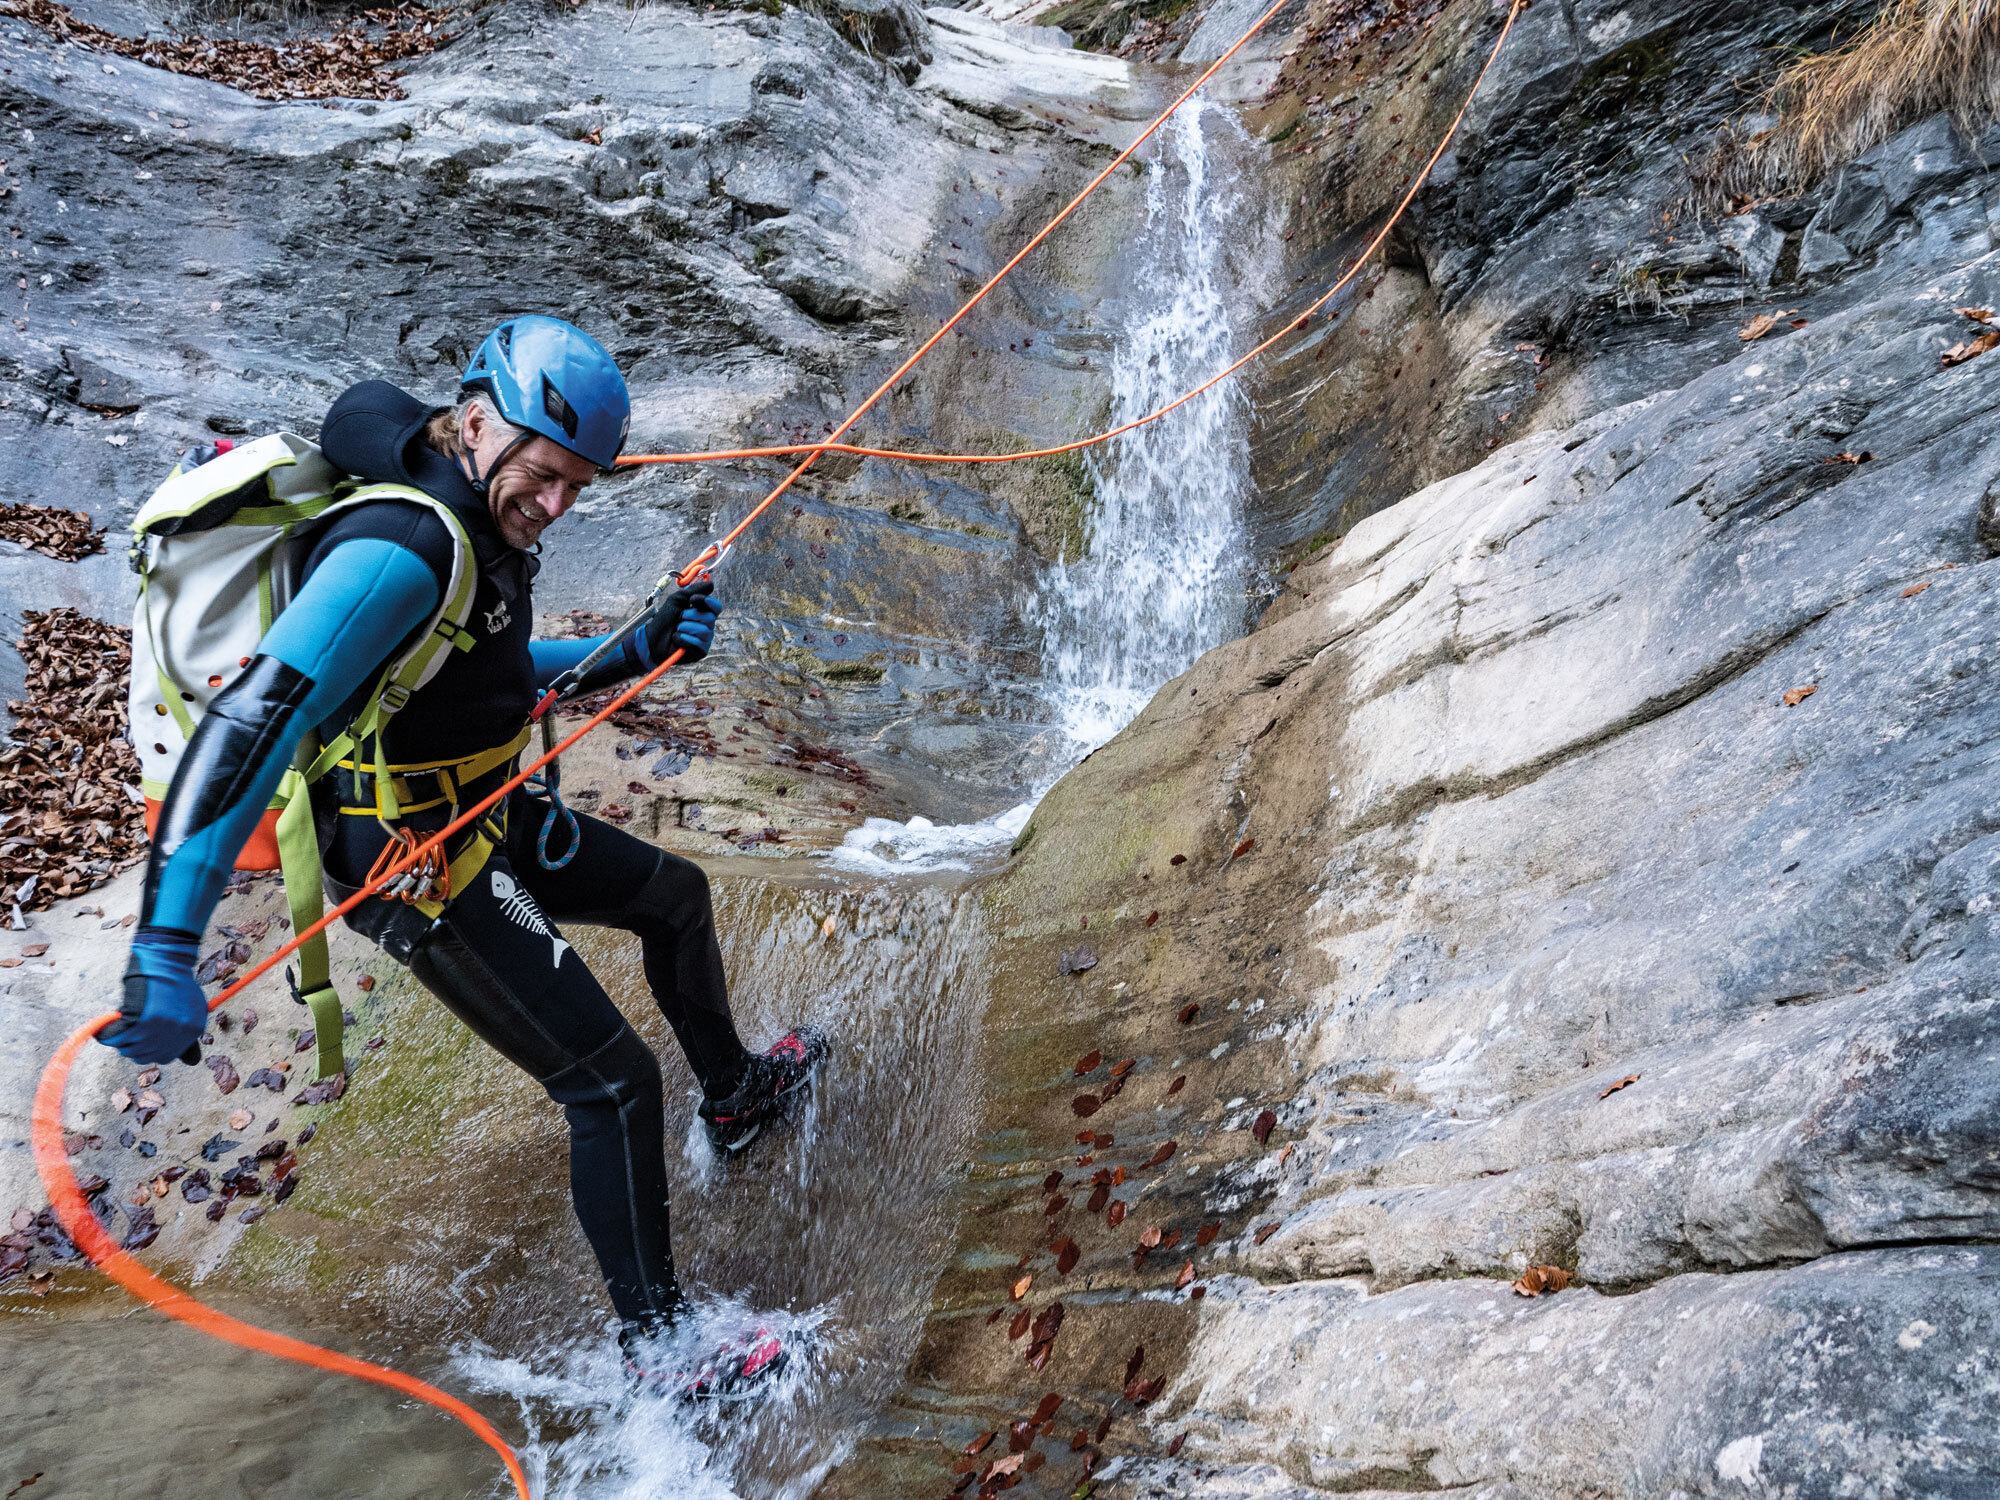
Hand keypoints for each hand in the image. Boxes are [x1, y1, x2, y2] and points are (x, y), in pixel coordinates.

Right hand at [100, 927, 206, 1065]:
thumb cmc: (176, 985)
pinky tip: (112, 1024)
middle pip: (146, 1056)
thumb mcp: (192, 1011)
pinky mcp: (139, 1022)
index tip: (147, 1036)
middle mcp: (178, 1033)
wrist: (165, 961)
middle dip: (137, 1045)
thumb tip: (192, 1063)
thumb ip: (188, 1038)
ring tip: (127, 1022)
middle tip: (134, 1029)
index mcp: (193, 1030)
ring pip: (129, 1051)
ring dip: (124, 1040)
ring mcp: (159, 1028)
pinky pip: (114, 1039)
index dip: (154, 1048)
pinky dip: (107, 1033)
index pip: (167, 1057)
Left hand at [641, 579, 720, 665]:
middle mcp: (707, 626)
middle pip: (709, 618)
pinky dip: (683, 638)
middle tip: (679, 618)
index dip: (708, 602)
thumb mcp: (677, 600)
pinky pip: (697, 643)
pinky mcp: (700, 652)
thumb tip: (712, 584)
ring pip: (704, 631)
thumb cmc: (664, 620)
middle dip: (690, 616)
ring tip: (677, 629)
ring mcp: (705, 640)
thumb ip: (693, 591)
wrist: (651, 638)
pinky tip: (676, 638)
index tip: (693, 600)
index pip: (716, 607)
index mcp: (703, 613)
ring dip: (684, 627)